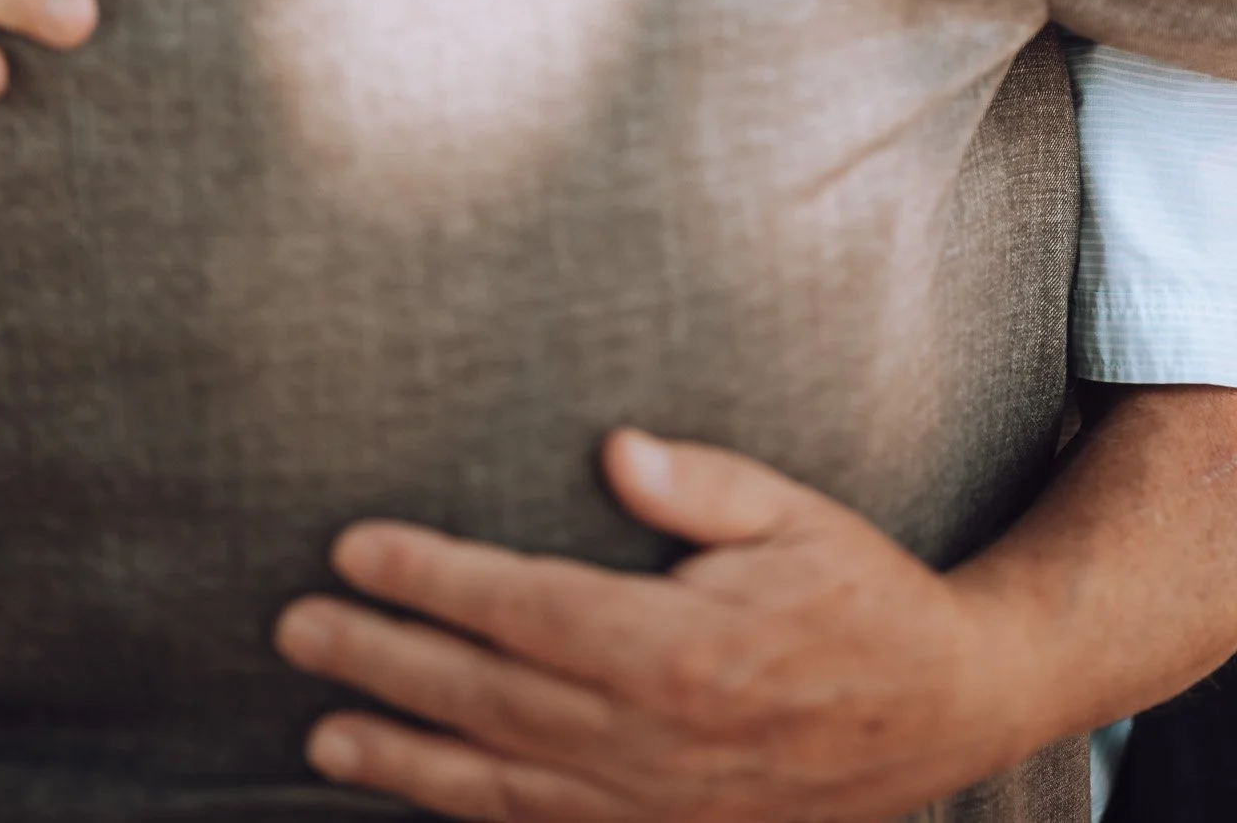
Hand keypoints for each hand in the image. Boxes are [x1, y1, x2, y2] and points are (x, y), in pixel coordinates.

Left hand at [275, 430, 1028, 821]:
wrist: (941, 708)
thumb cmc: (860, 592)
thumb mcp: (793, 511)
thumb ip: (698, 484)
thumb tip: (614, 451)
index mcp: (674, 644)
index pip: (519, 606)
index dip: (428, 577)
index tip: (353, 549)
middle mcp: (648, 735)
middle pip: (485, 697)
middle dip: (381, 660)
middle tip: (295, 631)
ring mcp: (653, 801)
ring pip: (499, 784)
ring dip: (403, 757)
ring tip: (322, 734)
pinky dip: (477, 818)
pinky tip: (428, 798)